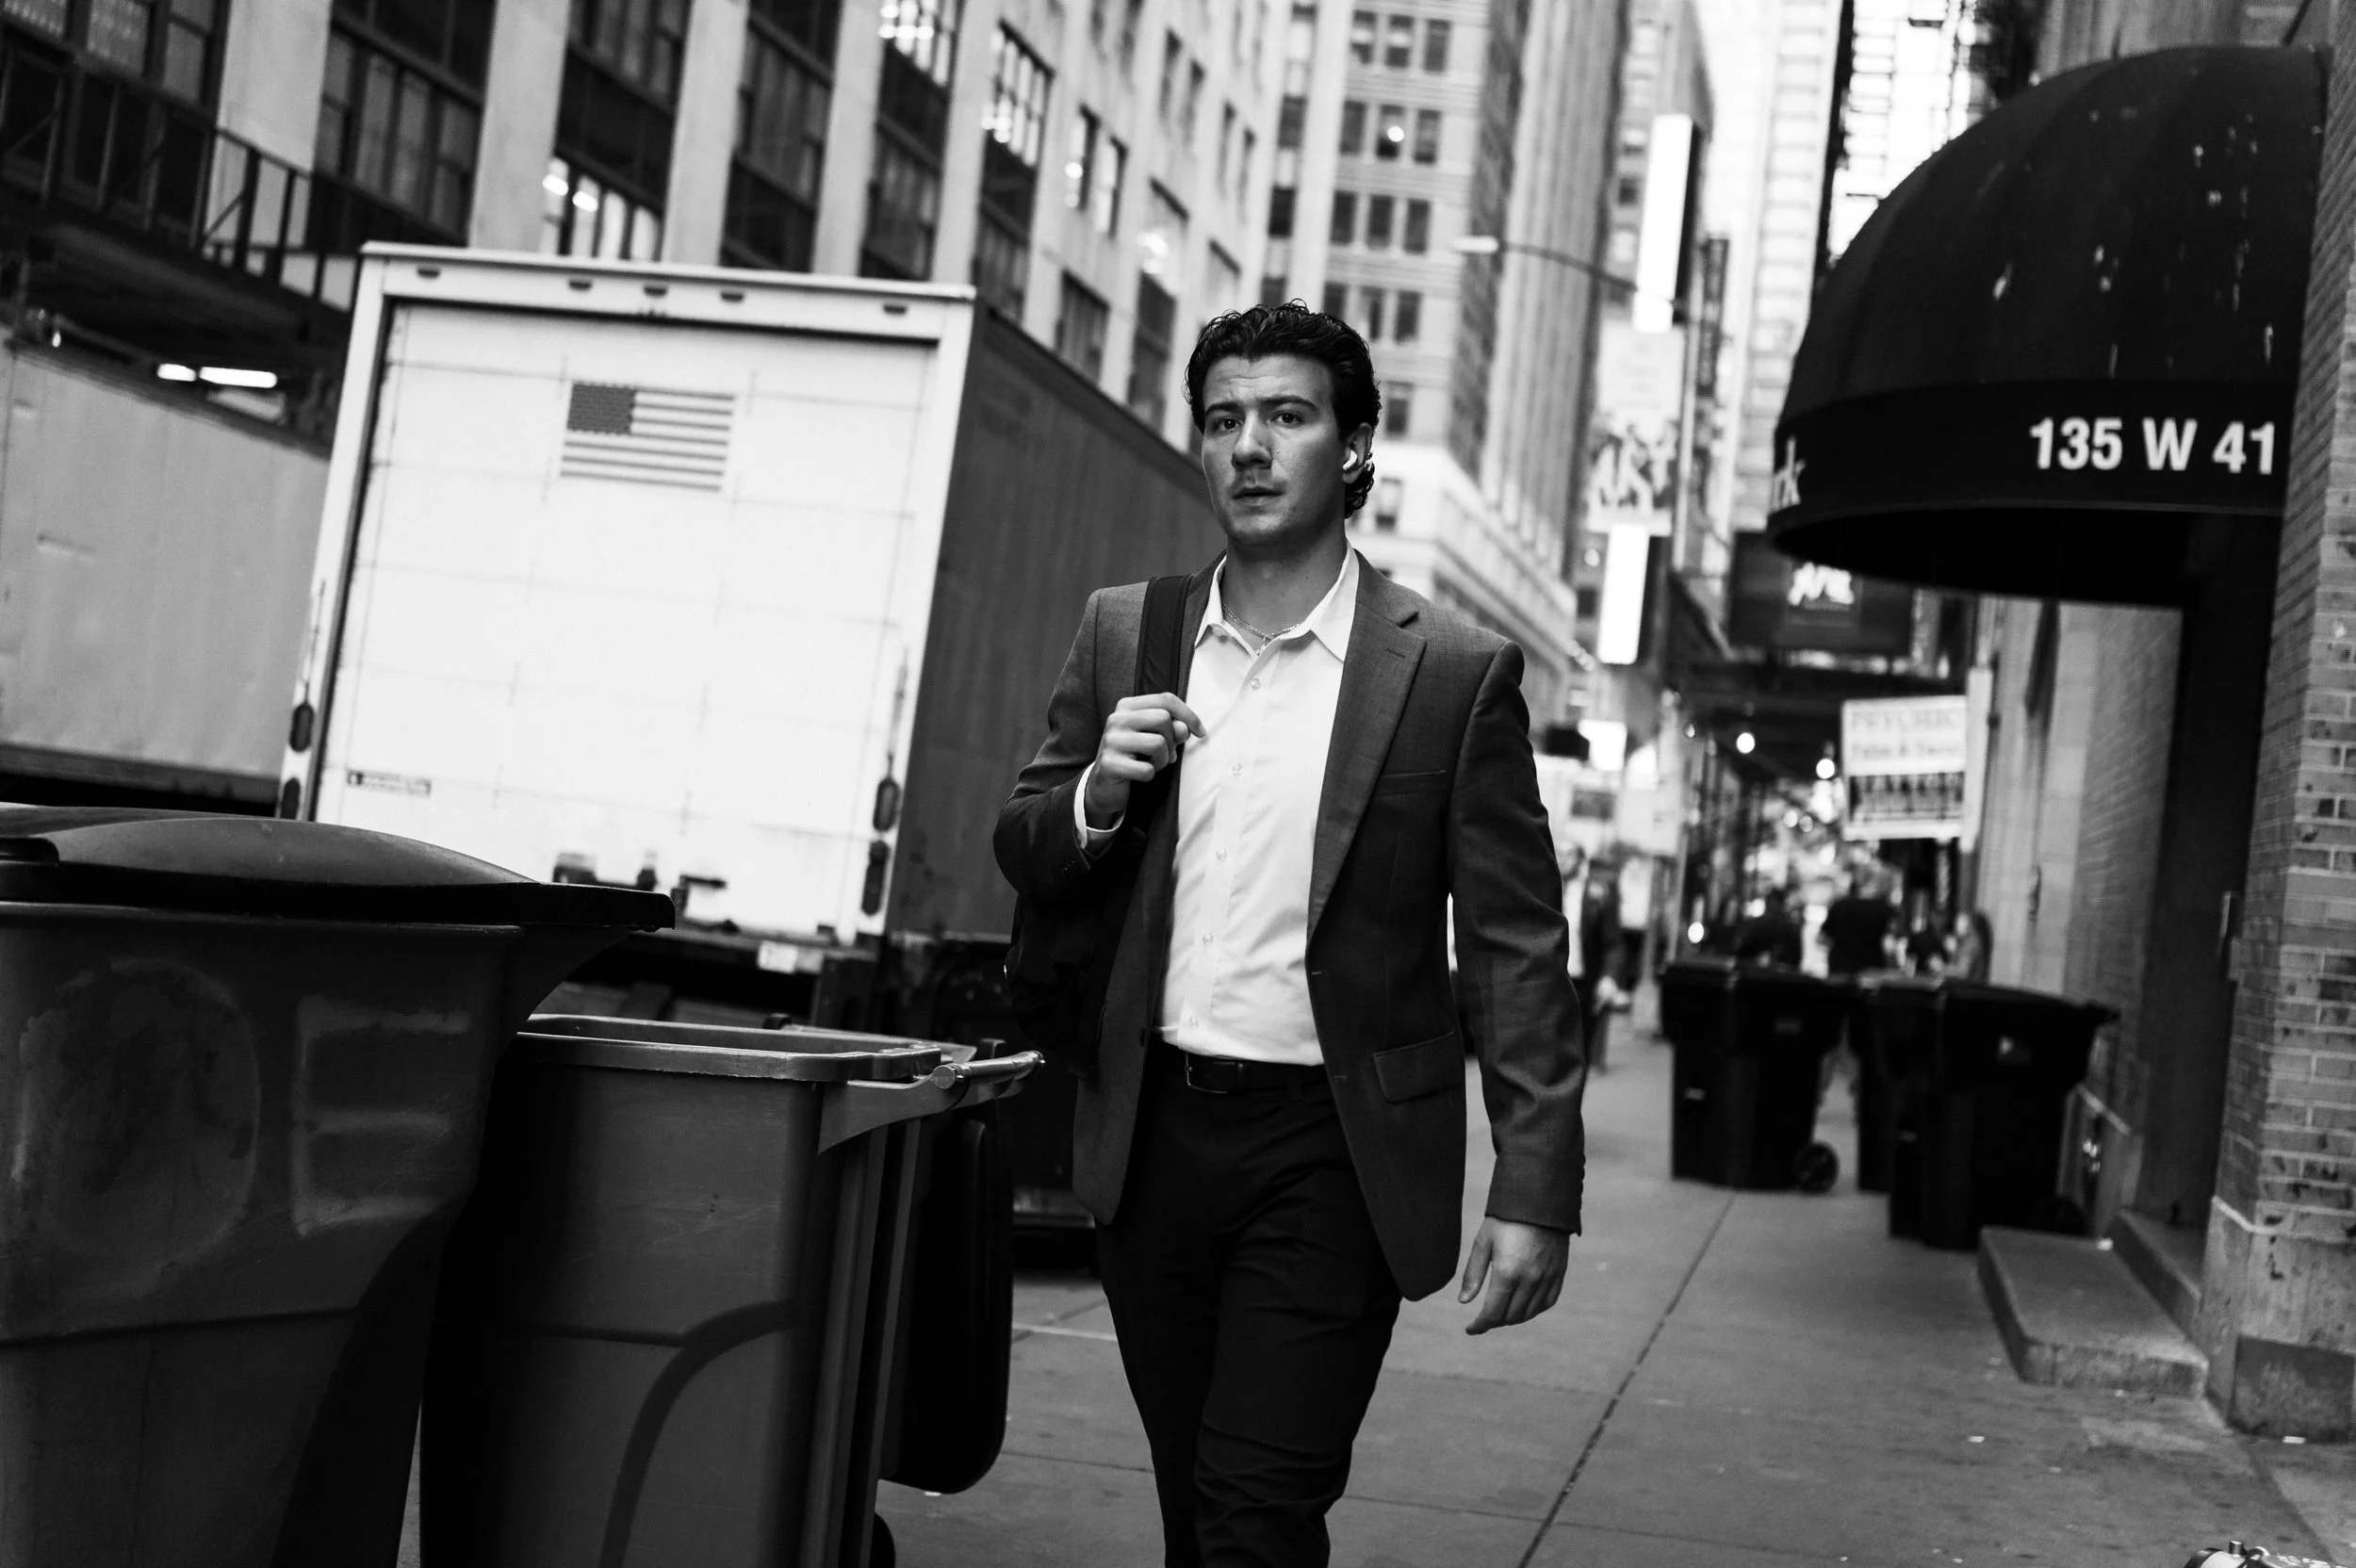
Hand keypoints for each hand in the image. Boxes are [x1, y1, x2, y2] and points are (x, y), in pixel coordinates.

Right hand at [1085, 693, 1205, 826]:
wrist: (1104, 784)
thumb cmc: (1135, 756)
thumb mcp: (1156, 737)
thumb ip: (1172, 729)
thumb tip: (1184, 729)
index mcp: (1127, 706)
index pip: (1166, 699)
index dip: (1189, 715)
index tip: (1201, 733)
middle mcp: (1116, 719)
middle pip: (1163, 719)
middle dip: (1172, 741)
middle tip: (1165, 754)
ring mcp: (1111, 740)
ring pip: (1157, 744)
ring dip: (1162, 760)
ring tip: (1152, 764)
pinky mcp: (1109, 763)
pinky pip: (1146, 769)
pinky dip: (1150, 775)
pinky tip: (1139, 775)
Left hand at [1457, 1217, 1567, 1334]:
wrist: (1540, 1201)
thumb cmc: (1506, 1219)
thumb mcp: (1483, 1242)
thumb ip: (1473, 1274)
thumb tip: (1464, 1302)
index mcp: (1507, 1272)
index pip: (1492, 1312)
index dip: (1480, 1325)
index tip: (1471, 1329)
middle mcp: (1530, 1279)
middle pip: (1510, 1316)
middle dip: (1494, 1321)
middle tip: (1484, 1318)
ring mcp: (1547, 1278)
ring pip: (1529, 1313)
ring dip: (1513, 1318)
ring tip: (1501, 1313)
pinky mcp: (1559, 1274)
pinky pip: (1547, 1303)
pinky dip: (1533, 1310)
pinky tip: (1523, 1307)